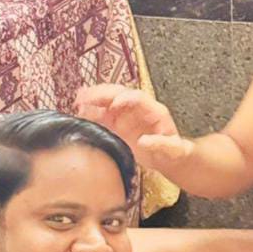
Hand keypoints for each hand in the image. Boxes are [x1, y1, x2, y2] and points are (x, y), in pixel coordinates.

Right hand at [76, 85, 194, 173]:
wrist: (168, 158)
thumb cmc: (173, 152)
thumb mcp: (173, 151)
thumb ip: (162, 145)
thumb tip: (145, 141)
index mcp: (154, 111)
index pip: (139, 98)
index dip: (126, 99)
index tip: (114, 104)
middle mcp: (138, 108)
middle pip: (119, 93)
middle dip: (103, 93)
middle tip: (88, 97)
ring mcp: (126, 114)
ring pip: (108, 100)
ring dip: (93, 98)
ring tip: (79, 99)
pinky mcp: (116, 123)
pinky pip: (102, 114)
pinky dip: (90, 112)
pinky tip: (79, 112)